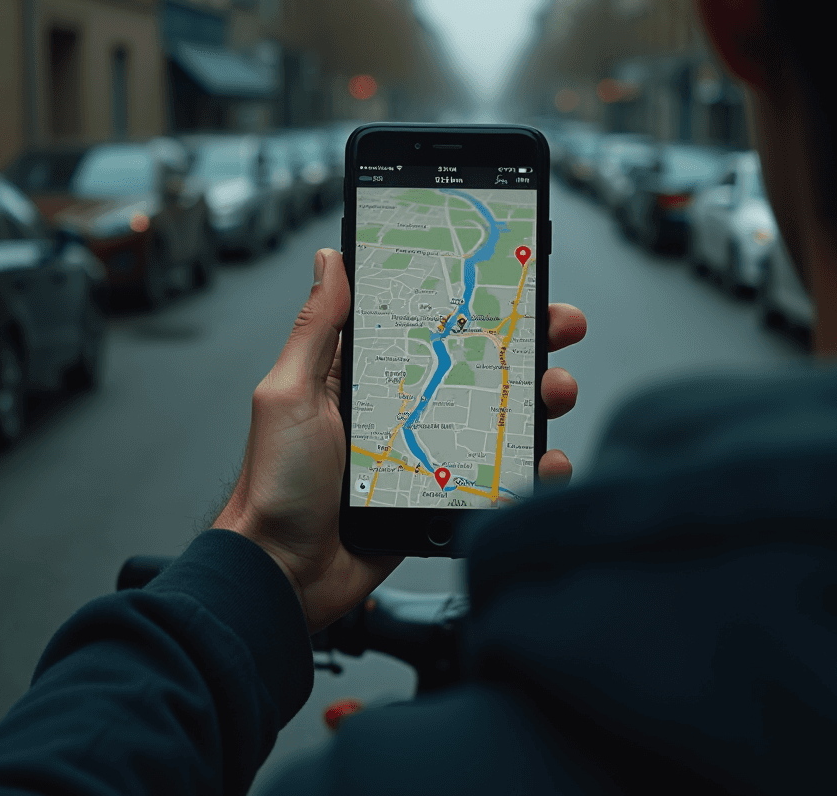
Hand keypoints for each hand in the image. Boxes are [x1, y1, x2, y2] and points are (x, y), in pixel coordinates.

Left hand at [212, 248, 586, 633]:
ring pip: (501, 416)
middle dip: (527, 342)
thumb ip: (316, 330)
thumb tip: (331, 261)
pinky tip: (548, 461)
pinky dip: (534, 468)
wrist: (284, 575)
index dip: (475, 302)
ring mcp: (432, 452)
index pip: (432, 324)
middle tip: (561, 326)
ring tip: (557, 391)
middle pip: (479, 364)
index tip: (513, 282)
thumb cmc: (275, 484)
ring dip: (540, 398)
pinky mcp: (446, 495)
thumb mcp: (290, 393)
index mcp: (369, 375)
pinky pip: (501, 476)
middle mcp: (407, 407)